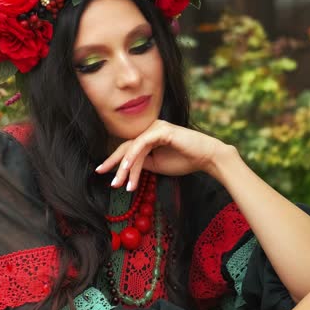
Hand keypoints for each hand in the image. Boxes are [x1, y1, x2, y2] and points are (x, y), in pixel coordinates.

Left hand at [94, 120, 231, 190]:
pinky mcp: (161, 130)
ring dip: (126, 167)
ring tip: (120, 182)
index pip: (128, 149)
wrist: (207, 157)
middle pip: (126, 147)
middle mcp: (150, 129)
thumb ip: (142, 163)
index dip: (115, 161)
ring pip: (133, 148)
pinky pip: (142, 143)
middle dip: (115, 164)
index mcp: (148, 136)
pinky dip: (134, 155)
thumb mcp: (157, 165)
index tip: (103, 172)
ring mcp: (155, 127)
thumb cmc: (185, 161)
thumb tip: (126, 167)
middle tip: (107, 179)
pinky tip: (127, 166)